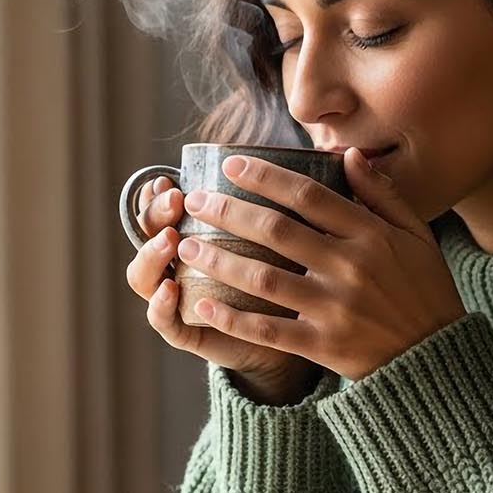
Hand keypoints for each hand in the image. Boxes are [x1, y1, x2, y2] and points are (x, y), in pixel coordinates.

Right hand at [123, 175, 321, 404]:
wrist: (295, 339)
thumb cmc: (303, 276)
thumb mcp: (306, 237)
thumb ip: (314, 201)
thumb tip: (348, 153)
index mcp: (200, 231)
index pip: (165, 205)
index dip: (160, 192)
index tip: (172, 179)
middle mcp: (182, 262)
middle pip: (149, 232)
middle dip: (155, 213)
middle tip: (175, 200)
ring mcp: (180, 297)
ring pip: (143, 275)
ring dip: (153, 255)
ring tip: (172, 242)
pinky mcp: (187, 331)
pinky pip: (164, 320)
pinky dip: (162, 306)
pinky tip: (172, 291)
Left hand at [176, 148, 465, 380]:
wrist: (436, 359)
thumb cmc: (425, 291)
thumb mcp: (417, 236)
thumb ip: (383, 195)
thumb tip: (348, 155)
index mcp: (371, 235)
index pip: (307, 195)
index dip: (264, 176)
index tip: (230, 165)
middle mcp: (350, 267)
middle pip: (275, 230)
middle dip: (227, 210)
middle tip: (195, 201)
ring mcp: (335, 308)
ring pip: (263, 277)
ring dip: (219, 259)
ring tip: (187, 246)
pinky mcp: (324, 346)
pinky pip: (269, 330)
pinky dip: (233, 318)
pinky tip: (203, 305)